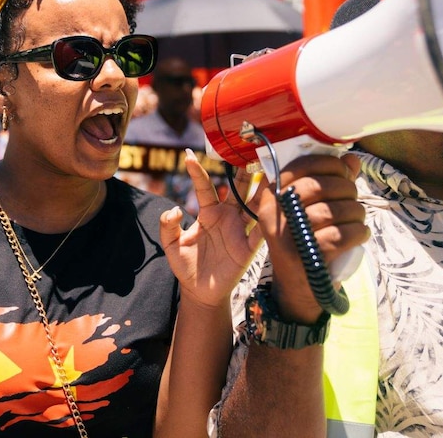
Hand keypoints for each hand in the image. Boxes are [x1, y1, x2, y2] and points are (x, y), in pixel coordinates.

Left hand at [159, 149, 265, 309]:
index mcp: (208, 213)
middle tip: (249, 150)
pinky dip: (268, 219)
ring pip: (254, 205)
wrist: (199, 292)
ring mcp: (239, 231)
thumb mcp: (170, 244)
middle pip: (239, 189)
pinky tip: (274, 205)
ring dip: (263, 189)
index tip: (189, 154)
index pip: (205, 187)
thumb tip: (174, 209)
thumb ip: (167, 225)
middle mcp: (227, 217)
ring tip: (270, 170)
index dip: (197, 171)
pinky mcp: (248, 248)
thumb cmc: (186, 266)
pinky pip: (260, 232)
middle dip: (245, 171)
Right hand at [255, 153, 368, 322]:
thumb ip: (329, 181)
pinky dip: (358, 232)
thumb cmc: (307, 239)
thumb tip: (351, 160)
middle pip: (318, 186)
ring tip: (357, 219)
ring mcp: (288, 238)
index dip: (329, 164)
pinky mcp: (307, 258)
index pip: (299, 166)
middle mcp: (274, 216)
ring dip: (355, 212)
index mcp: (270, 198)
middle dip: (346, 189)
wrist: (299, 286)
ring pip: (333, 211)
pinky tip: (360, 234)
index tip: (344, 171)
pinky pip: (341, 235)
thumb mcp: (309, 209)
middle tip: (353, 199)